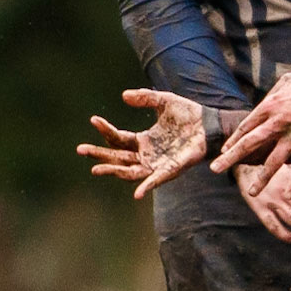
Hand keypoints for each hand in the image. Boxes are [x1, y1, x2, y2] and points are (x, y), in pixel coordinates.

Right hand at [78, 89, 208, 198]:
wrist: (210, 125)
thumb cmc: (188, 115)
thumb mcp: (163, 101)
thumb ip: (145, 97)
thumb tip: (123, 96)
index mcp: (143, 141)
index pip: (118, 138)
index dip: (105, 130)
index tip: (93, 120)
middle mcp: (147, 155)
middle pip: (118, 158)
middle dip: (99, 155)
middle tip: (80, 150)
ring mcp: (158, 164)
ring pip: (130, 172)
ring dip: (113, 171)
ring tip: (95, 169)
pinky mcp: (172, 170)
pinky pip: (156, 180)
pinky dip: (146, 187)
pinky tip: (137, 194)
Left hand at [211, 71, 290, 192]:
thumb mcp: (287, 80)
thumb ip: (274, 92)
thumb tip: (265, 100)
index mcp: (270, 105)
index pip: (246, 126)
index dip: (233, 140)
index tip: (224, 150)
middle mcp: (278, 122)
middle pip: (250, 143)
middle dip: (230, 158)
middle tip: (215, 169)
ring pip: (273, 161)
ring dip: (262, 179)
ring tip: (252, 192)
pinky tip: (289, 195)